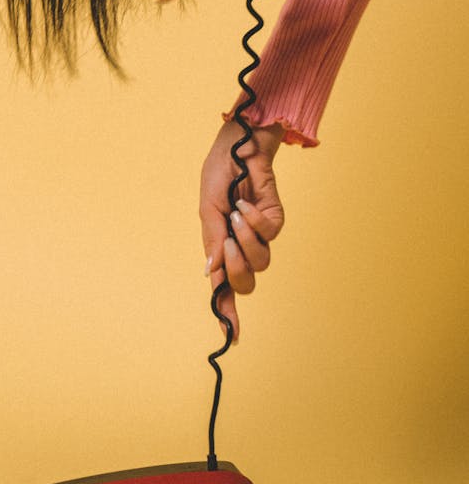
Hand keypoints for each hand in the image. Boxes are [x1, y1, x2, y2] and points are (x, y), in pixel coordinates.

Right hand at [201, 120, 284, 339]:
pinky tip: (246, 202)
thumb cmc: (219, 174)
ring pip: (261, 261)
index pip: (225, 288)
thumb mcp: (207, 208)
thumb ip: (211, 240)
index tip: (232, 336)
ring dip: (245, 240)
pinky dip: (255, 219)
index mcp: (221, 247)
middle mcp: (242, 246)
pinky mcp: (276, 218)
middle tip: (226, 244)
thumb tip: (210, 273)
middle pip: (246, 283)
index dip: (228, 313)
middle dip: (236, 269)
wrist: (238, 146)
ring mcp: (260, 234)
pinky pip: (270, 233)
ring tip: (235, 215)